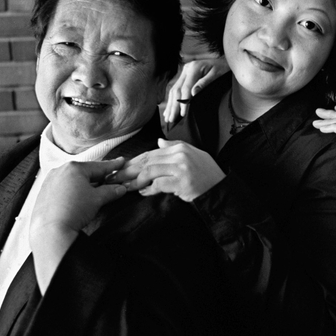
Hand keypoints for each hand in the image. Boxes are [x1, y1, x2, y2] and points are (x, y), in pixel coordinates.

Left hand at [30, 158, 126, 292]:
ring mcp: (50, 181)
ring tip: (94, 192)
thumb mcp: (98, 199)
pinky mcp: (44, 193)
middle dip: (98, 176)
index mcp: (74, 168)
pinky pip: (62, 187)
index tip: (120, 162)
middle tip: (109, 179)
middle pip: (85, 172)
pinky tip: (78, 199)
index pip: (99, 166)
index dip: (112, 166)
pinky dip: (72, 190)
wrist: (51, 230)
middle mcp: (60, 171)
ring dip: (84, 184)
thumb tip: (120, 189)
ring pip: (73, 179)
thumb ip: (111, 191)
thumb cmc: (73, 211)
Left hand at [111, 139, 225, 201]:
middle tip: (115, 178)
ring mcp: (181, 168)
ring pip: (149, 172)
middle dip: (129, 170)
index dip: (134, 161)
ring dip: (135, 181)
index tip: (122, 168)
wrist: (220, 189)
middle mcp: (180, 154)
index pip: (151, 153)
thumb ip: (174, 147)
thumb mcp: (193, 155)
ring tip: (126, 187)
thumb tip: (158, 143)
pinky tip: (143, 193)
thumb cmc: (206, 174)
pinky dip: (148, 189)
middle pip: (147, 161)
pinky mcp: (181, 182)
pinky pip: (158, 185)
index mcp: (180, 147)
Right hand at [163, 57, 229, 123]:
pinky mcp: (184, 76)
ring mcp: (184, 72)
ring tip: (168, 118)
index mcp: (194, 68)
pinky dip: (172, 100)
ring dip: (170, 105)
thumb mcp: (216, 75)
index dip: (183, 102)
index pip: (185, 88)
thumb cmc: (222, 69)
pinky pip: (176, 89)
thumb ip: (204, 83)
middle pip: (176, 90)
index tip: (182, 114)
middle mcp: (186, 69)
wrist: (223, 62)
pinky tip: (169, 109)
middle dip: (173, 106)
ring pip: (173, 90)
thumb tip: (193, 93)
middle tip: (171, 120)